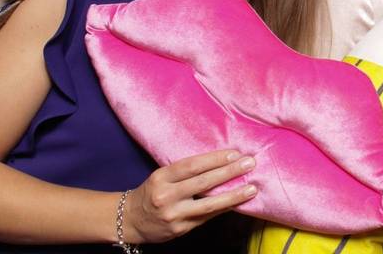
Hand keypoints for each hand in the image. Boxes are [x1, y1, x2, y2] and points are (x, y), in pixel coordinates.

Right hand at [123, 150, 256, 242]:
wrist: (130, 220)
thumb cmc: (152, 192)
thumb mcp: (162, 176)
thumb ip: (185, 171)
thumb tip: (220, 160)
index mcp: (161, 177)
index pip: (192, 165)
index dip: (215, 159)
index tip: (235, 153)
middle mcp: (166, 196)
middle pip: (203, 183)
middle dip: (229, 172)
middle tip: (250, 163)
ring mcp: (174, 215)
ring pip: (209, 205)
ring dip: (233, 195)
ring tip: (252, 188)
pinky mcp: (181, 229)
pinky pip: (207, 217)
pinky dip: (225, 209)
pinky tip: (239, 202)